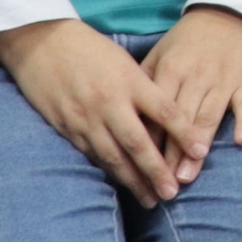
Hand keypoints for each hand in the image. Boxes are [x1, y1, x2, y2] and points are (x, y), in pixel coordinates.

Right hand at [0, 17, 195, 202]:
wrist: (41, 42)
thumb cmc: (90, 48)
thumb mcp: (124, 61)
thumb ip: (143, 88)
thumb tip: (167, 117)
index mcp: (130, 80)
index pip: (164, 111)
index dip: (184, 133)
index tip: (200, 152)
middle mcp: (109, 101)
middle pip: (138, 142)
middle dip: (156, 171)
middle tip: (172, 194)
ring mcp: (85, 117)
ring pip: (113, 155)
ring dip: (132, 180)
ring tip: (149, 199)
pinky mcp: (65, 127)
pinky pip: (90, 154)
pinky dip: (107, 170)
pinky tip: (120, 183)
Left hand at [143, 6, 241, 183]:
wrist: (229, 13)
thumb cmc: (189, 39)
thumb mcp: (161, 53)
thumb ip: (143, 82)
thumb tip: (122, 113)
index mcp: (170, 71)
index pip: (155, 114)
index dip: (149, 142)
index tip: (140, 170)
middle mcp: (195, 77)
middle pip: (180, 122)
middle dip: (171, 155)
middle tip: (164, 185)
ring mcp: (223, 80)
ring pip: (209, 117)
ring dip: (199, 146)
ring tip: (190, 175)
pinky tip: (241, 141)